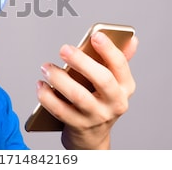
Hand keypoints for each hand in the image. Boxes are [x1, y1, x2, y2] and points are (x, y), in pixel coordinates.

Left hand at [36, 31, 138, 148]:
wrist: (92, 136)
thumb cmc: (100, 101)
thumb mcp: (113, 83)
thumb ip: (118, 61)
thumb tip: (131, 39)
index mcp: (124, 87)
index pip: (120, 65)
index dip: (109, 49)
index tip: (95, 35)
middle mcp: (115, 103)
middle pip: (102, 79)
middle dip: (82, 62)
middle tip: (63, 49)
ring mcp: (96, 116)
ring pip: (78, 96)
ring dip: (59, 78)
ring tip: (46, 67)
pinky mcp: (78, 126)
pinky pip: (60, 110)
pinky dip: (47, 96)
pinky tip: (40, 84)